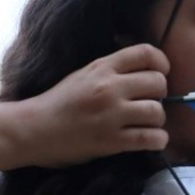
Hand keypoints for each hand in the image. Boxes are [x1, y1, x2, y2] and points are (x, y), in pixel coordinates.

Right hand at [22, 44, 169, 166]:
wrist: (32, 129)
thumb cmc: (59, 102)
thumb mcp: (84, 74)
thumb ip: (112, 69)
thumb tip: (146, 66)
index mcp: (101, 68)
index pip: (146, 53)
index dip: (161, 63)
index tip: (161, 73)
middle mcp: (109, 88)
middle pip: (158, 83)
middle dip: (160, 94)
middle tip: (149, 103)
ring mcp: (111, 115)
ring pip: (158, 112)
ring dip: (157, 120)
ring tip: (146, 124)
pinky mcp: (112, 141)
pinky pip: (151, 138)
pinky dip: (158, 140)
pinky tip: (152, 140)